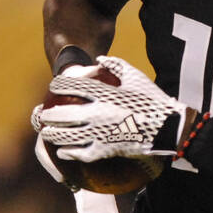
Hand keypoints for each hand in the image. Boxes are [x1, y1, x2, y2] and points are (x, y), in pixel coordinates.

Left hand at [34, 55, 191, 161]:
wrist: (169, 128)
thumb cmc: (153, 100)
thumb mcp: (137, 77)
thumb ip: (116, 65)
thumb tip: (100, 59)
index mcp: (106, 94)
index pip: (74, 87)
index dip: (59, 85)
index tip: (54, 85)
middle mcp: (99, 113)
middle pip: (64, 114)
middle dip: (49, 114)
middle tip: (43, 113)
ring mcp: (101, 134)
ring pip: (68, 136)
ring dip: (53, 134)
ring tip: (47, 132)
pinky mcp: (106, 150)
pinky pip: (82, 153)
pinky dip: (69, 152)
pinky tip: (62, 152)